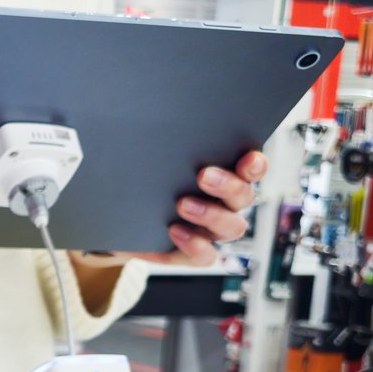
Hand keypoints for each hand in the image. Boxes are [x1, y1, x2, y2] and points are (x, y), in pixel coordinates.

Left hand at [77, 150, 265, 268]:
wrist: (117, 217)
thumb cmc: (140, 179)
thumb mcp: (147, 156)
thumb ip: (161, 141)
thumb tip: (155, 115)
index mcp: (223, 174)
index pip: (251, 168)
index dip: (255, 164)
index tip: (247, 158)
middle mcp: (224, 203)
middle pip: (244, 196)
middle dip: (228, 185)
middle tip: (203, 175)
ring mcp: (211, 230)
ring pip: (232, 227)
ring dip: (211, 215)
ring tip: (182, 204)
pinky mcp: (193, 252)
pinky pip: (207, 256)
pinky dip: (195, 245)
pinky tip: (174, 231)